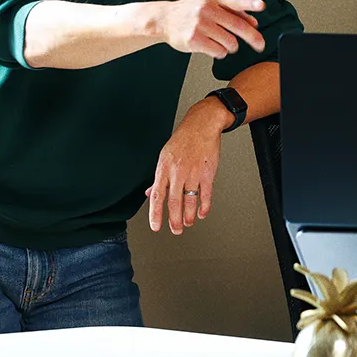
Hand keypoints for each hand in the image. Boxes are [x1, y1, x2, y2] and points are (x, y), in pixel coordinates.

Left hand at [146, 102, 225, 233]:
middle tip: (176, 230)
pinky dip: (204, 207)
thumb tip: (149, 193)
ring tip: (188, 223)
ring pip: (190, 201)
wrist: (201, 126)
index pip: (157, 196)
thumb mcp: (165, 157)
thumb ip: (158, 179)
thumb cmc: (182, 140)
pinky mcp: (207, 173)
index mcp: (164, 169)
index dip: (155, 213)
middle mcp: (177, 172)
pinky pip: (205, 194)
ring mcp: (193, 173)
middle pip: (174, 202)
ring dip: (189, 216)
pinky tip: (202, 213)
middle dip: (174, 220)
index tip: (156, 226)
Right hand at [157, 0, 264, 58]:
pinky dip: (220, 52)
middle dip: (252, 38)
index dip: (249, 3)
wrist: (165, 19)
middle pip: (237, 26)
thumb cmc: (191, 10)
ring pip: (230, 42)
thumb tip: (253, 23)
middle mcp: (206, 8)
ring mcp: (199, 24)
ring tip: (225, 43)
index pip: (235, 0)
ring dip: (232, 47)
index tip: (261, 6)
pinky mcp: (193, 39)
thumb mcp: (210, 3)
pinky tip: (214, 47)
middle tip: (260, 45)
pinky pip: (218, 51)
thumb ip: (233, 10)